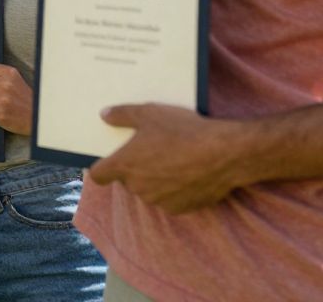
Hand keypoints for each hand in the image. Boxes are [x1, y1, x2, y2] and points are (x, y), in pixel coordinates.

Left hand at [87, 103, 252, 213]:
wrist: (224, 153)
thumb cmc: (183, 131)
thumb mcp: (148, 113)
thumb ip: (122, 115)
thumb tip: (105, 115)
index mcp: (124, 166)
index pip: (98, 175)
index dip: (100, 168)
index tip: (107, 160)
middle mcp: (138, 187)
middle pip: (127, 181)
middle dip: (134, 169)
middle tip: (150, 151)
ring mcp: (160, 200)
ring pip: (149, 191)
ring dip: (154, 180)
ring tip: (172, 159)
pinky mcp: (181, 208)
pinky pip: (170, 199)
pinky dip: (174, 190)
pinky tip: (187, 173)